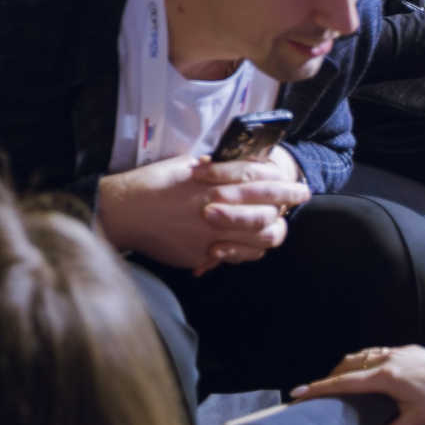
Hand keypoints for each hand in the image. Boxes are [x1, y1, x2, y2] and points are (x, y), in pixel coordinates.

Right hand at [93, 154, 308, 273]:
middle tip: (299, 199)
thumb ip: (215, 169)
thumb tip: (237, 167)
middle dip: (288, 206)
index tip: (299, 187)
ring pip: (258, 241)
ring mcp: (210, 237)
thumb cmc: (153, 183)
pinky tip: (243, 243)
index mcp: (214, 185)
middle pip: (268, 215)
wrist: (125, 211)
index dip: (285, 185)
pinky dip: (243, 251)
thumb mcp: (185, 166)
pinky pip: (233, 258)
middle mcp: (217, 211)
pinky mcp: (200, 255)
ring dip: (270, 232)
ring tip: (274, 226)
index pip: (262, 184)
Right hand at [290, 346, 424, 424]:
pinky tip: (367, 372)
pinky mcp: (409, 350)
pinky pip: (377, 352)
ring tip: (336, 383)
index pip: (344, 382)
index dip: (319, 387)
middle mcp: (388, 359)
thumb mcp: (419, 423)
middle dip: (328, 377)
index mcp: (386, 376)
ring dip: (345, 367)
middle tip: (314, 392)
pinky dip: (363, 361)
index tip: (297, 392)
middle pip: (348, 364)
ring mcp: (399, 352)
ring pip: (362, 355)